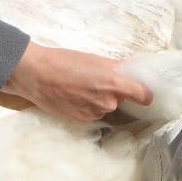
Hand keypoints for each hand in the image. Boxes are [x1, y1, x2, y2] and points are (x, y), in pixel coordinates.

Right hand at [0, 42, 152, 122]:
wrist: (37, 76)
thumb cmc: (65, 62)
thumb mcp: (95, 59)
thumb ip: (116, 68)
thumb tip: (131, 71)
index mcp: (114, 84)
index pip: (143, 95)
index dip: (144, 94)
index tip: (142, 92)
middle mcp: (108, 103)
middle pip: (121, 99)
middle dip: (113, 91)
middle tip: (96, 80)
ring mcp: (95, 114)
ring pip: (106, 107)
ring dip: (99, 99)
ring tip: (80, 87)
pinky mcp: (82, 121)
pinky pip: (93, 114)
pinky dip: (87, 106)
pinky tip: (74, 96)